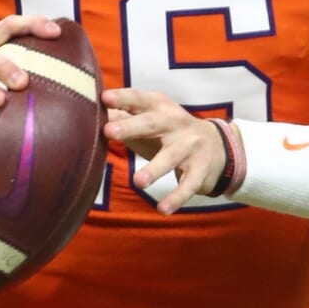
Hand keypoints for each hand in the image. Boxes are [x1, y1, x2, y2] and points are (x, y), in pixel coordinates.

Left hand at [103, 88, 224, 214]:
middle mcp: (176, 122)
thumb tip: (89, 110)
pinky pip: (188, 185)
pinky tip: (162, 209)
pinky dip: (176, 197)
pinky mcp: (201, 169)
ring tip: (138, 182)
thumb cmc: (170, 133)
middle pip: (152, 123)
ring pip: (171, 157)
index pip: (139, 99)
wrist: (219, 147)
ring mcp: (190, 145)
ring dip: (154, 169)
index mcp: (160, 106)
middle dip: (131, 127)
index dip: (122, 98)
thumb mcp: (150, 120)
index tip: (104, 98)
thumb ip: (123, 115)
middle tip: (108, 131)